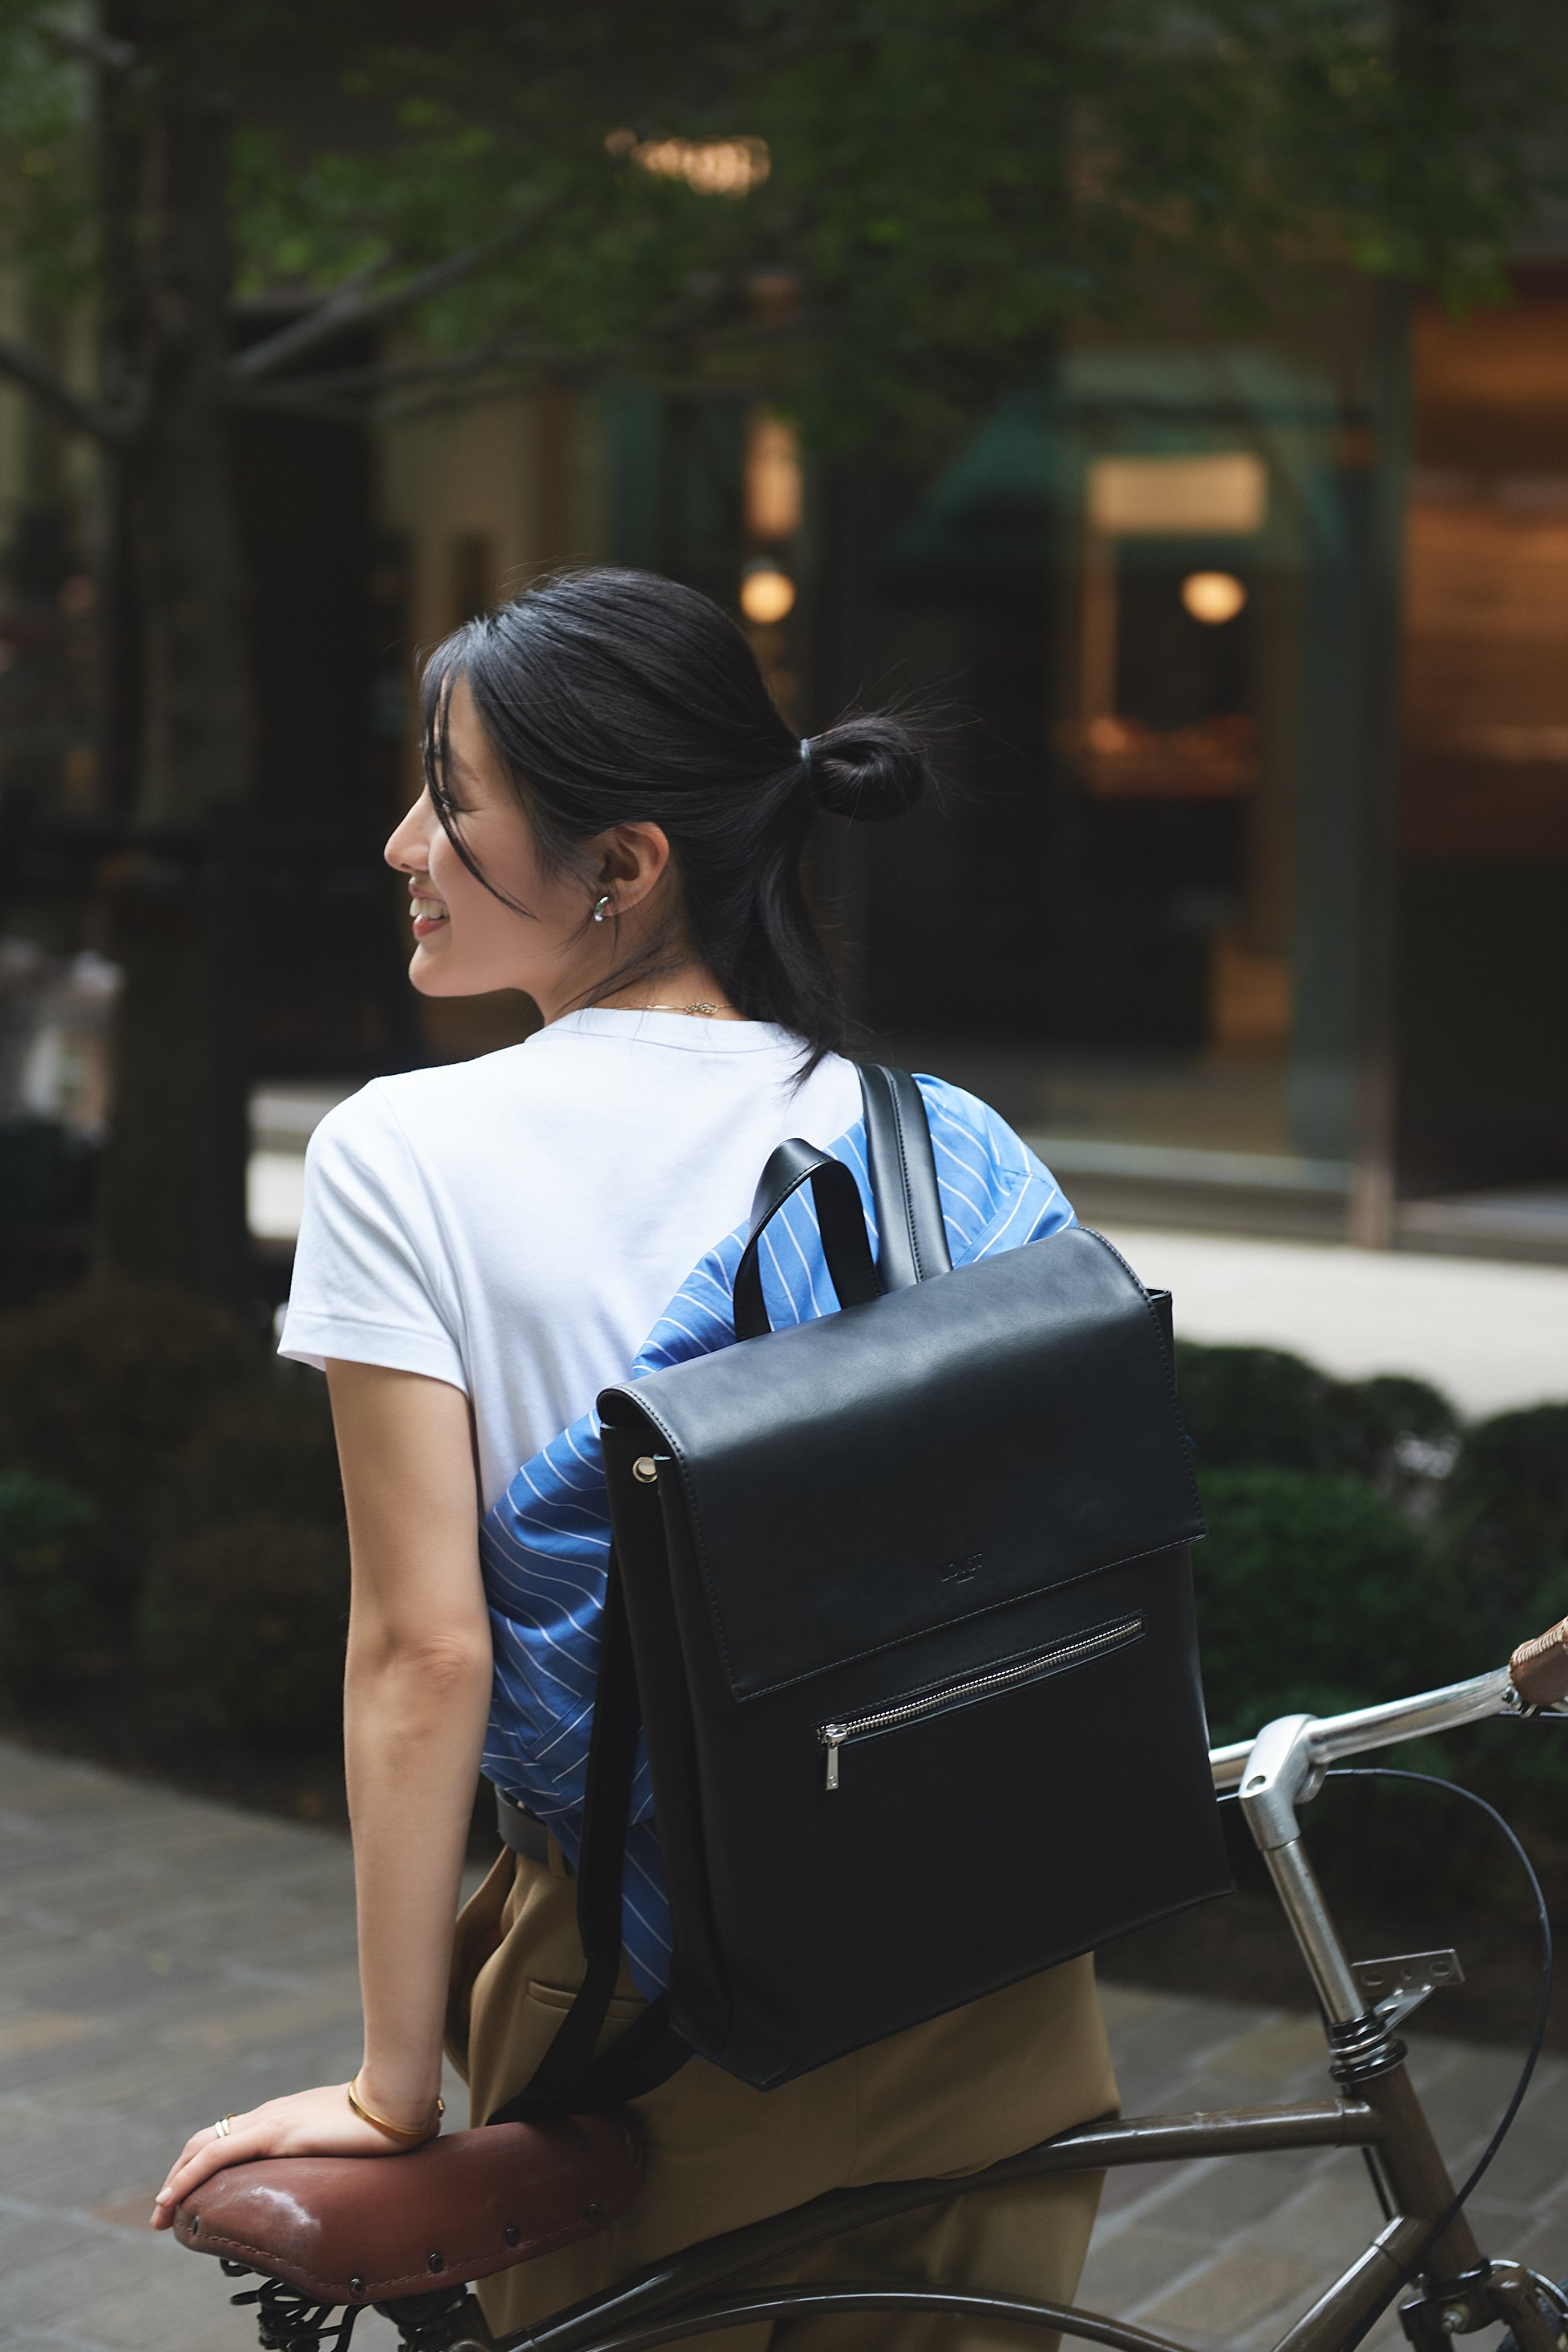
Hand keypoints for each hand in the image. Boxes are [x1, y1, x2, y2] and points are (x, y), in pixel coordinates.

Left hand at [151, 2082, 429, 2229]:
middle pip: (207, 2139)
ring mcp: (270, 2121)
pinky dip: (188, 2177)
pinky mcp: (274, 2134)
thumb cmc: (385, 2120)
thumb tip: (341, 2169)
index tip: (189, 2194)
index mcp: (285, 2116)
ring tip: (160, 2213)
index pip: (232, 2137)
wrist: (399, 2097)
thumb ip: (333, 2151)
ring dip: (175, 2180)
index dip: (203, 2163)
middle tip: (163, 2211)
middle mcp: (270, 2114)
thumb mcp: (347, 2141)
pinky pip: (217, 2156)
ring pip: (203, 2147)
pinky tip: (173, 2198)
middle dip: (178, 2174)